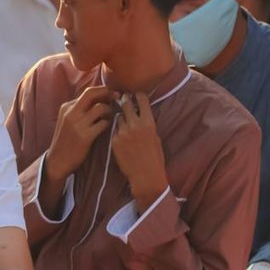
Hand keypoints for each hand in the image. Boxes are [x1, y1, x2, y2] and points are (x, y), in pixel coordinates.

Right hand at [43, 86, 115, 185]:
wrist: (57, 160)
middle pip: (91, 93)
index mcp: (66, 107)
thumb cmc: (66, 141)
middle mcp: (71, 113)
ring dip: (109, 110)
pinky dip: (108, 123)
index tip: (112, 94)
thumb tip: (99, 99)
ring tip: (111, 116)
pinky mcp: (85, 136)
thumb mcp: (67, 121)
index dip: (102, 91)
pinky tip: (107, 127)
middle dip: (107, 92)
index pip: (87, 92)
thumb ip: (79, 110)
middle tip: (117, 96)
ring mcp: (77, 124)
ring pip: (100, 108)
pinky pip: (103, 124)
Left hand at [115, 93, 167, 210]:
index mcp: (148, 122)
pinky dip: (117, 131)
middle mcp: (135, 125)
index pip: (141, 99)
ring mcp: (123, 132)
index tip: (136, 95)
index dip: (138, 95)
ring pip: (118, 117)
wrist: (145, 175)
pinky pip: (114, 130)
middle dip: (125, 101)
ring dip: (121, 118)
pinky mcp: (114, 141)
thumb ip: (147, 123)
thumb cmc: (154, 157)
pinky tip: (122, 139)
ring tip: (125, 125)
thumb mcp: (155, 137)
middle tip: (123, 100)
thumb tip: (141, 112)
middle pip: (126, 103)